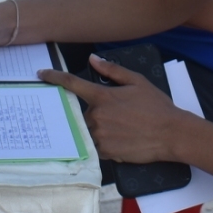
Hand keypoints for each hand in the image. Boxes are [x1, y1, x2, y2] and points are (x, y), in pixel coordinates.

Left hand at [40, 56, 193, 164]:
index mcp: (103, 96)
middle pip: (83, 112)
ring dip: (101, 128)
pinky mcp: (106, 152)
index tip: (42, 75)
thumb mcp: (137, 81)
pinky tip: (124, 139)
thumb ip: (112, 70)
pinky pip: (97, 146)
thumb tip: (93, 60)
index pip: (72, 84)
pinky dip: (106, 142)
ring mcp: (100, 135)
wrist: (171, 134)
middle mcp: (97, 116)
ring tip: (124, 128)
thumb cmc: (157, 106)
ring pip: (90, 130)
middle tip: (119, 115)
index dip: (54, 77)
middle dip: (96, 112)